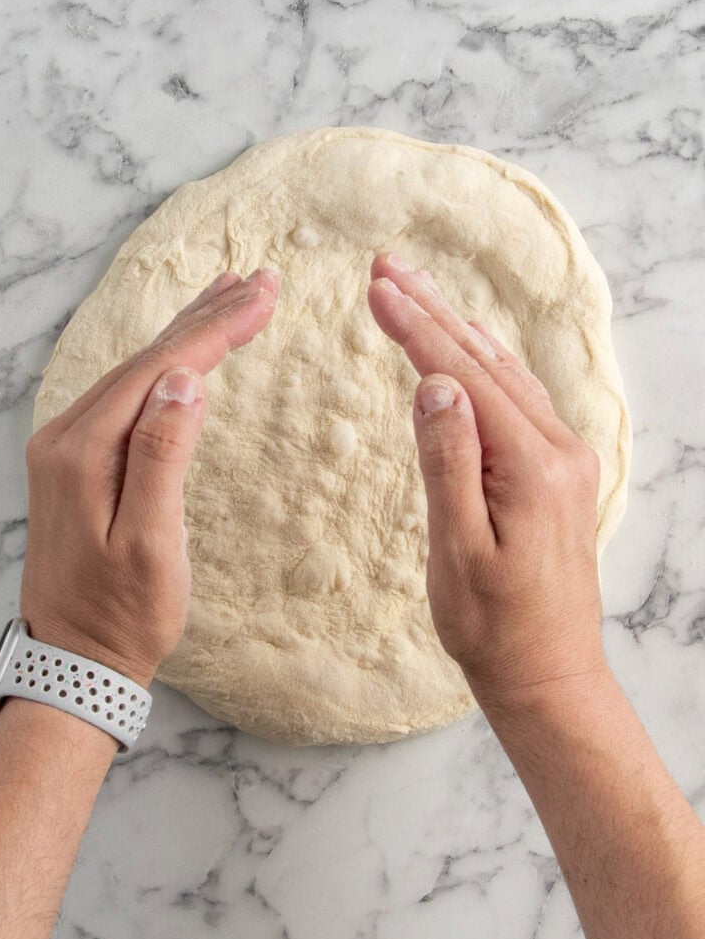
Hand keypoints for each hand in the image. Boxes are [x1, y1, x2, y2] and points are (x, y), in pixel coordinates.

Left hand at [21, 268, 279, 685]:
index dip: (217, 329)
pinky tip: (184, 352)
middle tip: (260, 279)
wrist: (74, 659)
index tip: (265, 294)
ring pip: (136, 371)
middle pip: (147, 357)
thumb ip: (161, 456)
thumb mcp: (151, 543)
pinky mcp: (78, 459)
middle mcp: (67, 435)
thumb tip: (187, 381)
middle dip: (207, 315)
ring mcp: (67, 445)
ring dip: (186, 332)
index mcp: (84, 451)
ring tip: (228, 293)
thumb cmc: (121, 614)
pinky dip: (164, 363)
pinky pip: (126, 393)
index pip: (162, 368)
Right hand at [367, 253, 605, 708]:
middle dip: (433, 310)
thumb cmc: (493, 626)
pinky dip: (483, 362)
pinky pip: (517, 399)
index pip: (464, 376)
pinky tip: (467, 344)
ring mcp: (564, 458)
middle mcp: (559, 450)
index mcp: (533, 466)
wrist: (547, 673)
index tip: (374, 288)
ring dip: (456, 329)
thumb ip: (449, 463)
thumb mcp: (458, 551)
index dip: (416, 329)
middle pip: (486, 362)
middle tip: (386, 265)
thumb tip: (434, 383)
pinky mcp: (557, 471)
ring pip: (503, 374)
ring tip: (414, 289)